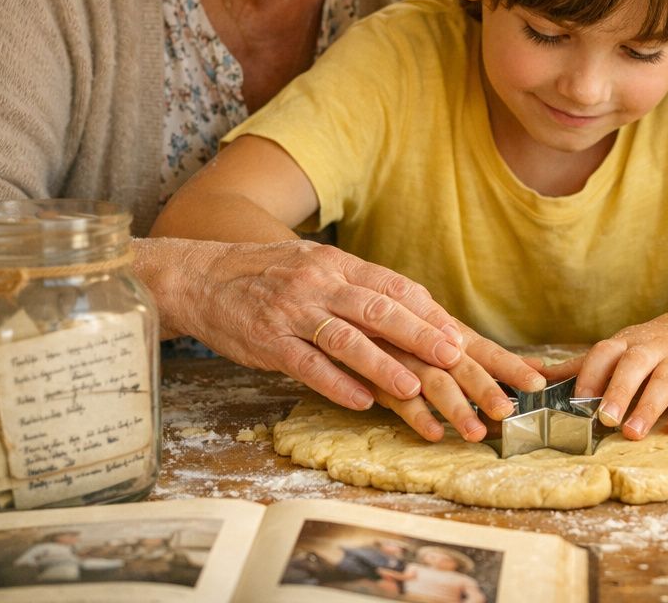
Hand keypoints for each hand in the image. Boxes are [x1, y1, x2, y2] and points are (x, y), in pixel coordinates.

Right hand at [142, 237, 543, 409]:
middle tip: (455, 358)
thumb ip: (363, 291)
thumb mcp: (321, 271)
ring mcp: (293, 311)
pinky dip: (335, 383)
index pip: (395, 288)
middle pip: (379, 309)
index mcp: (340, 266)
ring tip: (414, 387)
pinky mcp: (267, 340)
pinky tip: (360, 401)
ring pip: (346, 337)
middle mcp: (321, 283)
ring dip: (382, 363)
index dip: (430, 314)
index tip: (464, 339)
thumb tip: (418, 314)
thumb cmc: (273, 278)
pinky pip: (306, 363)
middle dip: (420, 334)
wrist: (203, 277)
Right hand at [366, 328, 544, 442]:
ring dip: (454, 408)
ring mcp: (401, 359)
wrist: (341, 310)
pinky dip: (415, 415)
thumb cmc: (404, 332)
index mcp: (449, 333)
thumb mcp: (444, 337)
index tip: (537, 382)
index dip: (511, 365)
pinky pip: (394, 398)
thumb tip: (540, 365)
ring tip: (475, 431)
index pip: (485, 349)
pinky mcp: (374, 377)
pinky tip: (433, 432)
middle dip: (485, 389)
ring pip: (431, 382)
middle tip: (506, 411)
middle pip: (461, 366)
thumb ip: (487, 355)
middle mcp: (428, 344)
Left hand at [551, 313, 667, 439]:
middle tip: (605, 419)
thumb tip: (535, 376)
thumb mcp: (621, 347)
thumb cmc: (656, 344)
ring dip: (648, 406)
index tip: (576, 401)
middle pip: (634, 364)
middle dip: (619, 390)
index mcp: (628, 343)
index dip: (590, 375)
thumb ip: (582, 366)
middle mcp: (654, 348)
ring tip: (633, 432)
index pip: (605, 353)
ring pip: (665, 379)